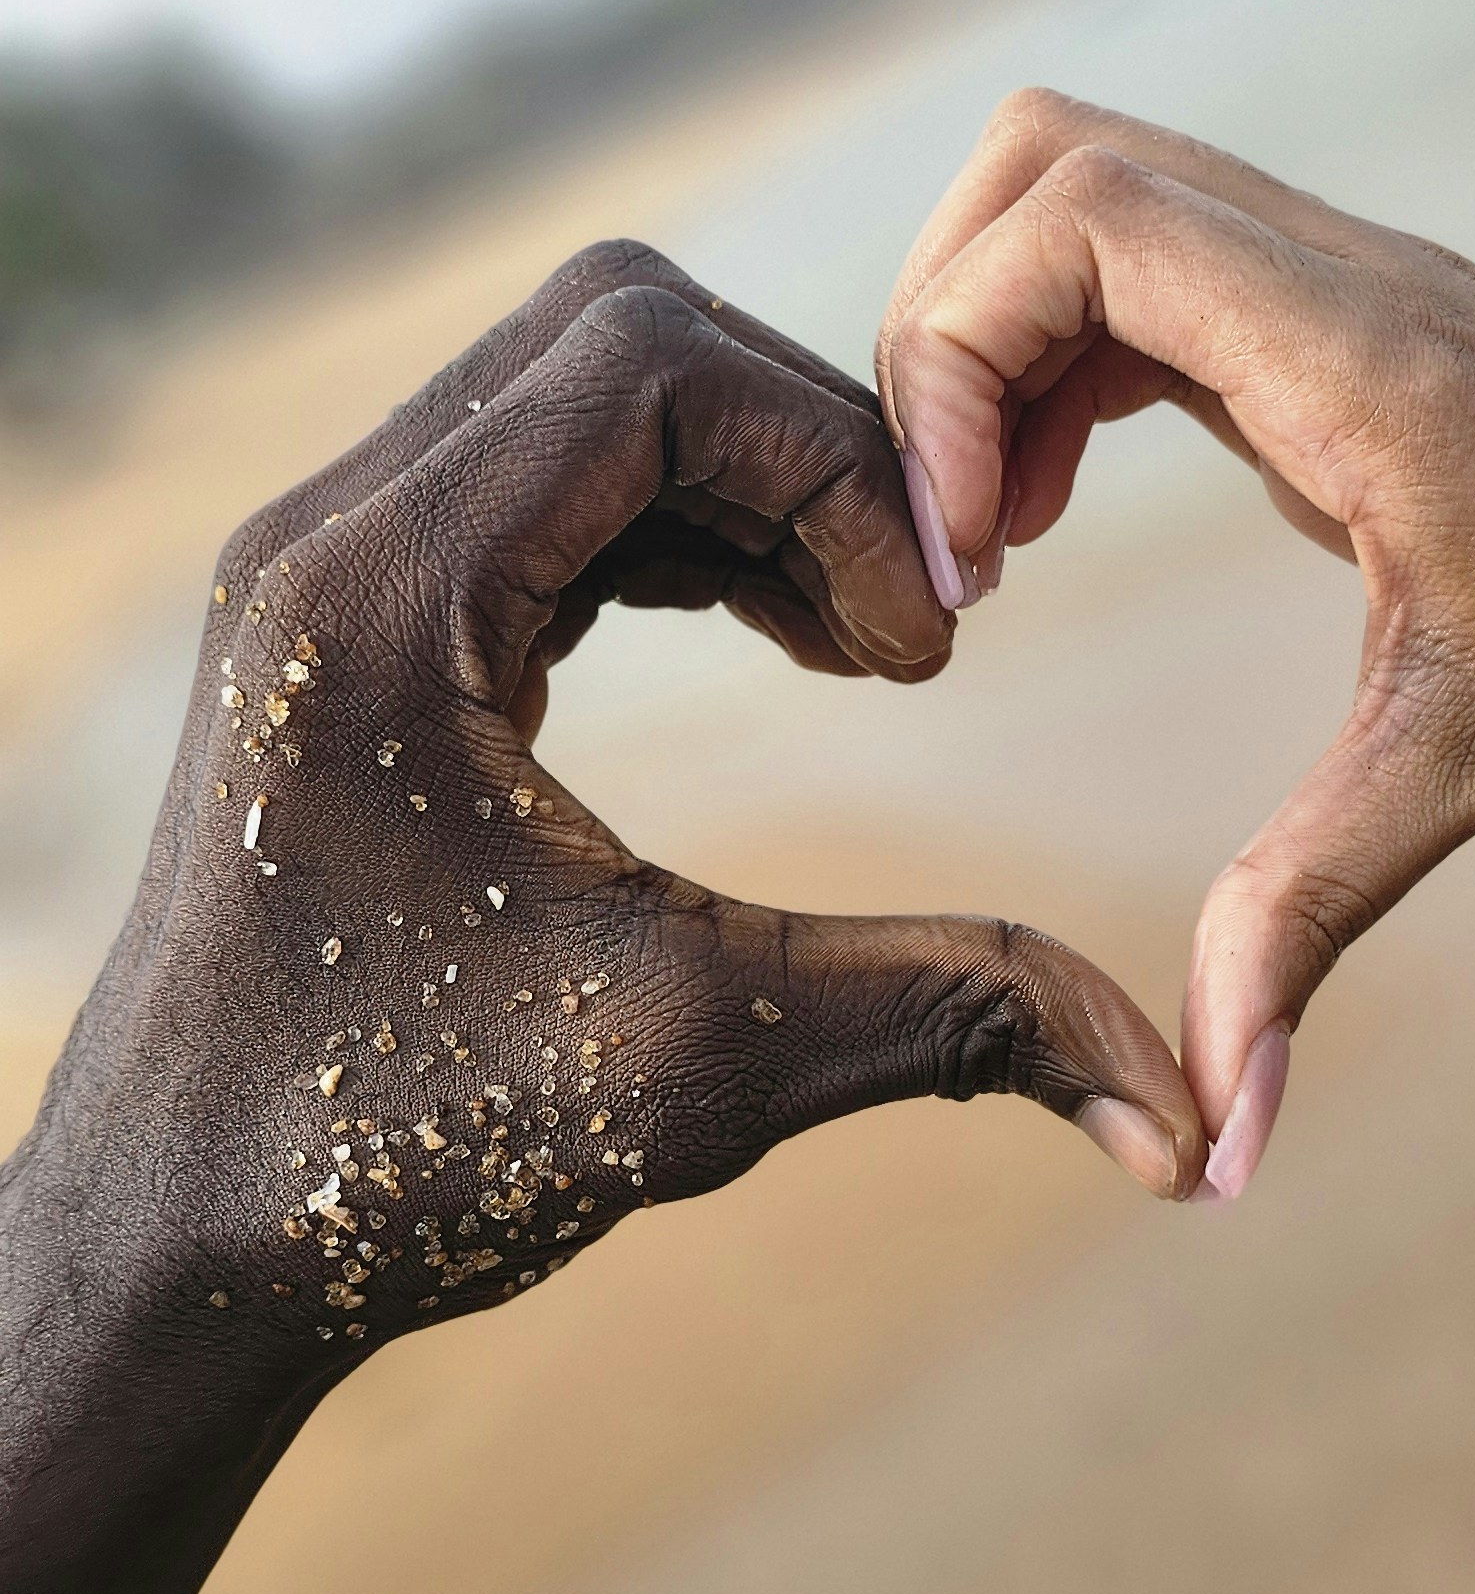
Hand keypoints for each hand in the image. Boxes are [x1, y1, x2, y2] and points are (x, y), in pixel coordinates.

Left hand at [0, 237, 1203, 1593]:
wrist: (174, 1255)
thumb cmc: (384, 1161)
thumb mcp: (697, 1073)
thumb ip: (947, 1022)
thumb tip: (1181, 1113)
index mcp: (378, 592)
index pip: (645, 356)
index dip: (834, 461)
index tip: (924, 648)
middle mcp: (332, 543)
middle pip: (615, 338)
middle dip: (805, 451)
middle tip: (908, 636)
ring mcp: (330, 580)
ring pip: (577, 402)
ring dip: (747, 491)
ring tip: (865, 648)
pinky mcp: (350, 635)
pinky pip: (537, 491)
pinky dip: (675, 533)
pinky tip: (777, 650)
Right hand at [879, 89, 1474, 1191]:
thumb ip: (1306, 926)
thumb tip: (1208, 1139)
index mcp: (1365, 358)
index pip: (1080, 217)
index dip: (958, 358)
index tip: (969, 556)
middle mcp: (1349, 286)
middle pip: (1052, 159)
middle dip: (945, 329)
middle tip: (955, 536)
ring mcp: (1354, 298)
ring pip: (1096, 197)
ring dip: (1000, 342)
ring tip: (995, 534)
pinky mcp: (1358, 342)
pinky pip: (1159, 278)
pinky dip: (1066, 366)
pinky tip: (1058, 512)